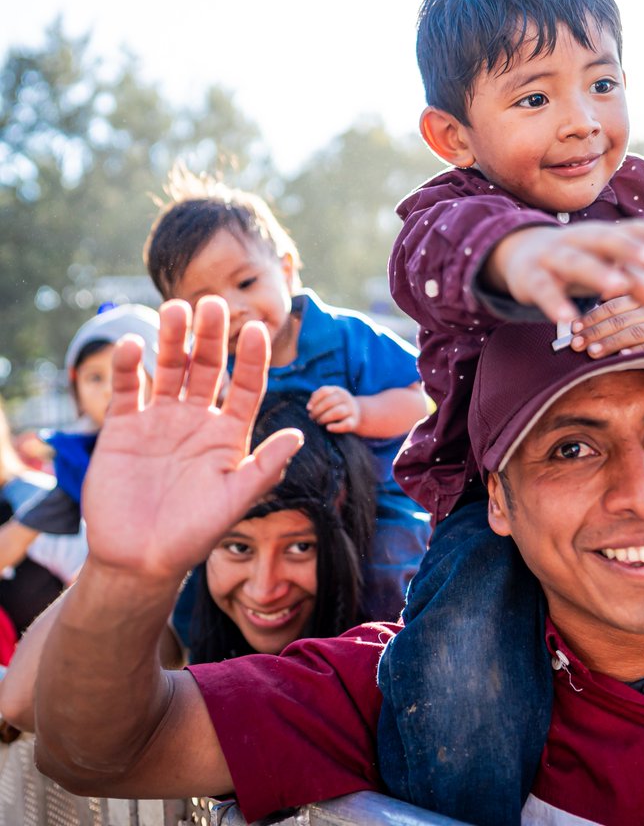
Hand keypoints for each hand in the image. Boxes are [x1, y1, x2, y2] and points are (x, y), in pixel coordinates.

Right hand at [82, 297, 302, 585]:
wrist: (140, 560)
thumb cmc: (193, 536)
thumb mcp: (235, 501)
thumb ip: (265, 467)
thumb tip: (299, 434)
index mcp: (229, 433)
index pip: (247, 385)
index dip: (252, 359)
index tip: (258, 331)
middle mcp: (197, 419)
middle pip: (207, 367)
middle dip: (211, 336)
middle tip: (214, 304)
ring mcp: (160, 420)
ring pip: (170, 368)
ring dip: (173, 338)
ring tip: (176, 309)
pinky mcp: (124, 427)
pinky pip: (129, 389)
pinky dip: (129, 366)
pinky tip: (134, 345)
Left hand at [307, 386, 360, 432]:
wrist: (357, 414)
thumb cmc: (336, 406)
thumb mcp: (329, 398)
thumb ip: (318, 399)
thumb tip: (309, 407)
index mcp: (337, 390)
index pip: (324, 391)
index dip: (314, 399)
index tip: (308, 408)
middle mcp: (345, 398)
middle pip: (330, 401)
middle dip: (318, 410)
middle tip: (312, 417)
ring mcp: (351, 409)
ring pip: (339, 411)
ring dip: (325, 418)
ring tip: (319, 422)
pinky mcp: (354, 421)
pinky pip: (346, 424)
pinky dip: (336, 427)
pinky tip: (328, 428)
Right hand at [487, 220, 643, 324]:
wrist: (519, 256)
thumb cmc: (573, 263)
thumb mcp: (601, 267)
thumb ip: (629, 278)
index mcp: (597, 235)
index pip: (625, 229)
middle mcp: (576, 240)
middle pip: (603, 240)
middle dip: (628, 248)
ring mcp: (551, 256)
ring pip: (574, 262)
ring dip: (596, 272)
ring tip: (617, 287)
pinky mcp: (531, 278)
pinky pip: (543, 289)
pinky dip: (554, 303)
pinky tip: (567, 318)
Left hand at [570, 286, 643, 359]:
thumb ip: (624, 298)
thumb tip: (596, 300)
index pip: (613, 303)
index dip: (591, 316)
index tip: (573, 328)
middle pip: (621, 318)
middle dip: (595, 331)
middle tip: (575, 344)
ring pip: (636, 332)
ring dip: (611, 343)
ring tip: (591, 352)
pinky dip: (639, 353)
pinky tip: (622, 358)